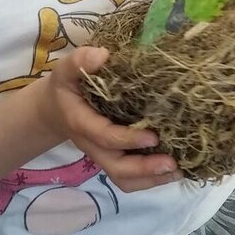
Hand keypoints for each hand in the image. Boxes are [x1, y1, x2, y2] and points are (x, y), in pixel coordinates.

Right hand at [45, 47, 182, 190]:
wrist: (56, 109)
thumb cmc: (67, 86)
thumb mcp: (67, 69)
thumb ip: (80, 60)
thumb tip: (103, 56)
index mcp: (81, 123)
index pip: (104, 137)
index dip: (128, 139)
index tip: (153, 136)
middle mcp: (93, 145)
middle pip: (116, 168)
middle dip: (144, 169)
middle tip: (172, 163)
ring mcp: (105, 155)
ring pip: (125, 179)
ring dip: (152, 179)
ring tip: (178, 170)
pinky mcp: (116, 157)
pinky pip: (131, 177)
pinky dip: (152, 178)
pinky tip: (175, 169)